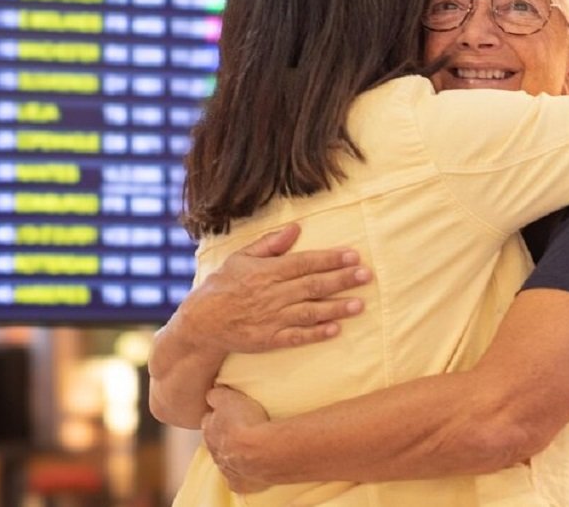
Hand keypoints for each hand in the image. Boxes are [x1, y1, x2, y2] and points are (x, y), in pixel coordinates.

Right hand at [178, 223, 371, 352]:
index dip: (330, 259)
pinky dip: (316, 334)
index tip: (353, 256)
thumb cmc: (223, 285)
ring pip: (309, 311)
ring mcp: (271, 318)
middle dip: (341, 280)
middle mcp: (272, 294)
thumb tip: (296, 228)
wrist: (202, 321)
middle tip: (366, 276)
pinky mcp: (269, 340)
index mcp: (267, 271)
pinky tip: (335, 330)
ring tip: (360, 305)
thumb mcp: (241, 257)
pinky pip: (296, 337)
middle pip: (312, 285)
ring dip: (336, 308)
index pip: (304, 263)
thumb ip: (270, 244)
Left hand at [203, 386, 271, 493]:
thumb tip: (211, 392)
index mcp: (209, 429)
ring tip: (249, 447)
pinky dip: (244, 473)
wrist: (261, 450)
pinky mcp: (239, 483)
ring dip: (234, 454)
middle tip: (237, 429)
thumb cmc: (246, 421)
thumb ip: (217, 395)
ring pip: (226, 460)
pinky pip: (239, 479)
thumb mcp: (228, 397)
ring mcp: (225, 469)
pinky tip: (253, 466)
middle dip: (222, 436)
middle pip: (215, 442)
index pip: (208, 420)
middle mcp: (214, 451)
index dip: (216, 415)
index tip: (225, 412)